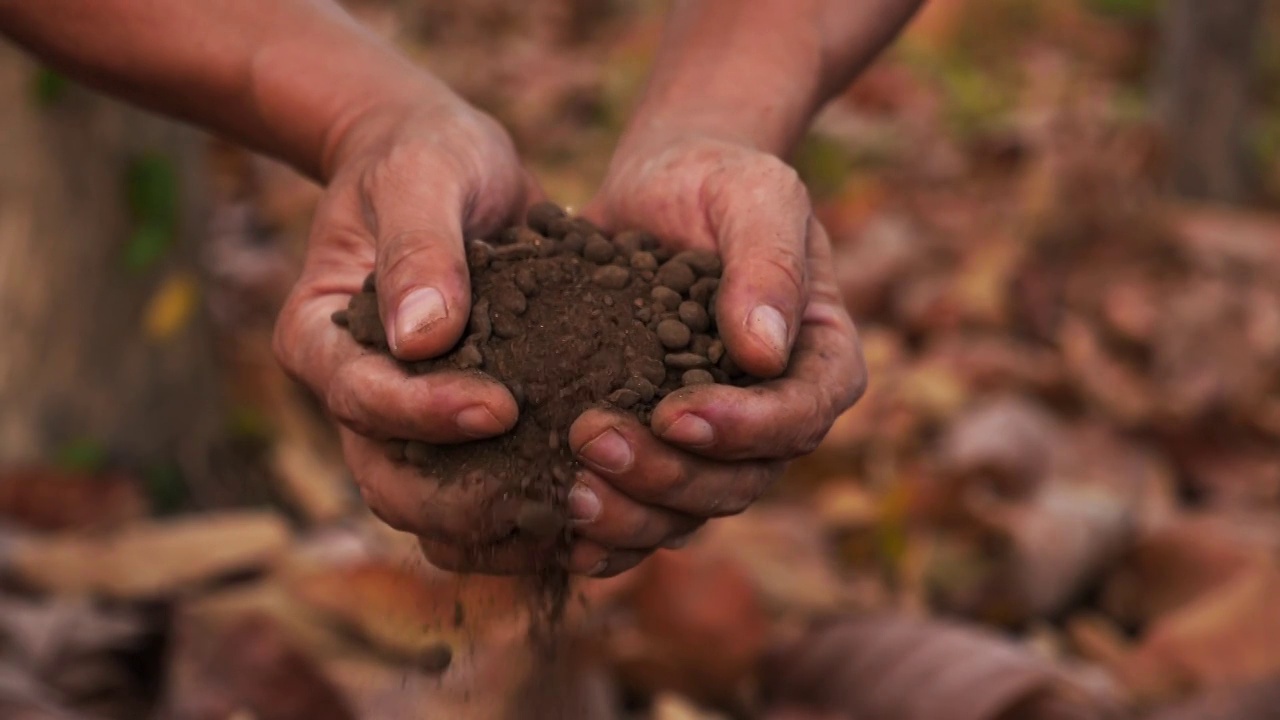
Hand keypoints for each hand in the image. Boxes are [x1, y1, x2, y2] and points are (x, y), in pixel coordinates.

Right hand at [274, 95, 539, 571]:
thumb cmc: (424, 157)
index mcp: (320, 337)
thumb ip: (420, 246)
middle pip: (389, 484)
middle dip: (464, 504)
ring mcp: (408, 421)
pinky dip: (530, 516)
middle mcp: (357, 394)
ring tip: (580, 526)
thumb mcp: (422, 176)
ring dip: (500, 532)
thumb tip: (423, 338)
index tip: (500, 406)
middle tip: (547, 496)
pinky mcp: (461, 430)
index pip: (360, 397)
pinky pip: (485, 495)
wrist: (449, 164)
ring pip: (434, 512)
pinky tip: (597, 514)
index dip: (424, 414)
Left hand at [565, 134, 866, 575]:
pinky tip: (555, 530)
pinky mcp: (658, 453)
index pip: (799, 417)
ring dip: (628, 513)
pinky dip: (603, 534)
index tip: (675, 414)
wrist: (656, 190)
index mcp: (819, 364)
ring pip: (686, 512)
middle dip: (668, 474)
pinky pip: (642, 515)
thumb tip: (764, 352)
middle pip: (738, 482)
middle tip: (592, 441)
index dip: (744, 429)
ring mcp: (714, 445)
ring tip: (566, 490)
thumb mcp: (754, 195)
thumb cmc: (717, 181)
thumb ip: (767, 263)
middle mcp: (773, 419)